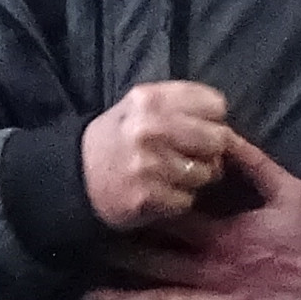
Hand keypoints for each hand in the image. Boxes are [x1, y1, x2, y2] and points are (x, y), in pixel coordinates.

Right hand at [84, 81, 236, 230]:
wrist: (75, 175)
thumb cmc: (118, 138)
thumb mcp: (141, 106)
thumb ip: (180, 104)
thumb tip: (225, 121)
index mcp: (150, 98)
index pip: (215, 105)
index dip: (212, 120)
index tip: (200, 128)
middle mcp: (149, 127)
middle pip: (218, 139)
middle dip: (210, 151)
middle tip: (191, 156)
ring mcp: (148, 164)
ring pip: (206, 173)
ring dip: (194, 179)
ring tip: (170, 176)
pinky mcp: (146, 197)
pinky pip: (188, 200)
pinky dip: (178, 201)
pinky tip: (160, 193)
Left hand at [84, 141, 300, 299]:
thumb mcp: (290, 190)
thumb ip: (252, 163)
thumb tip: (219, 135)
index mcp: (226, 234)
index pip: (169, 219)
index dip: (134, 212)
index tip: (101, 204)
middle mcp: (216, 271)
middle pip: (155, 262)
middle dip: (114, 256)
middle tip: (75, 251)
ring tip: (87, 298)